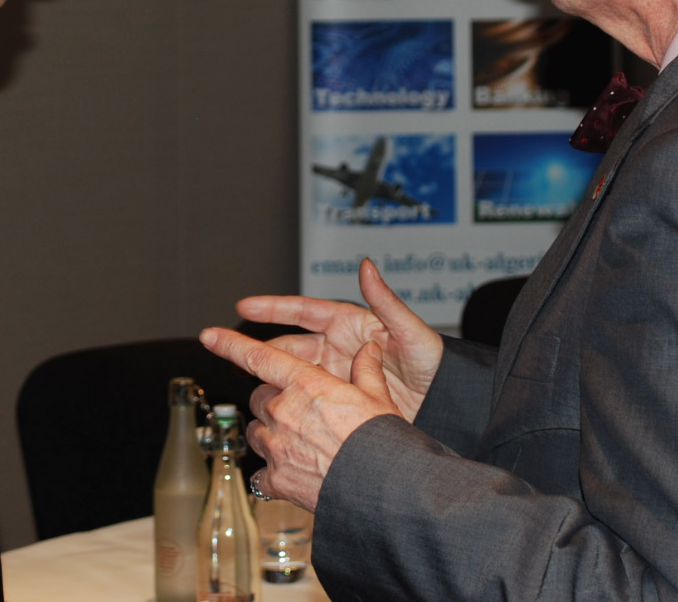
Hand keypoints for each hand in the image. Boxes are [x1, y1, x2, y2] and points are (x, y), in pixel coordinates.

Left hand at [198, 329, 399, 510]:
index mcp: (305, 384)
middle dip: (273, 400)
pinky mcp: (275, 479)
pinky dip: (271, 471)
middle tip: (299, 411)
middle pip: (259, 397)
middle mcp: (283, 411)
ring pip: (256, 431)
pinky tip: (292, 473)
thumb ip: (366, 370)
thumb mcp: (377, 397)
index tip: (209, 335)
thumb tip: (369, 349)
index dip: (230, 344)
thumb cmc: (380, 440)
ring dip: (269, 432)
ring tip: (299, 442)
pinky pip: (260, 471)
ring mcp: (275, 447)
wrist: (380, 490)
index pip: (258, 357)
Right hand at [234, 257, 443, 420]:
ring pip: (292, 374)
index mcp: (351, 324)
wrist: (447, 407)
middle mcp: (339, 348)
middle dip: (260, 349)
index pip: (304, 311)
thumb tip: (366, 265)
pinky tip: (274, 411)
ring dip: (271, 378)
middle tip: (230, 353)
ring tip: (247, 385)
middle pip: (290, 346)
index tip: (244, 307)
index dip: (273, 308)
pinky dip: (290, 403)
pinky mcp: (340, 403)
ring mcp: (337, 376)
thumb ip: (386, 300)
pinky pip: (307, 401)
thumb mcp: (412, 332)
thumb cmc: (435, 364)